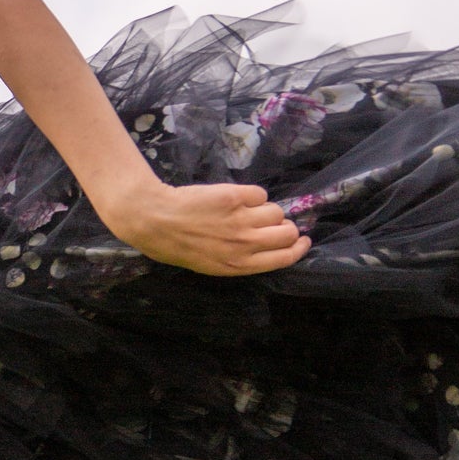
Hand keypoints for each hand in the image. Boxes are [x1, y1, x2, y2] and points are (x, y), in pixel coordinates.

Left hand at [101, 177, 311, 278]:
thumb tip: (266, 245)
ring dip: (267, 210)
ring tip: (246, 210)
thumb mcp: (211, 264)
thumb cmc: (177, 245)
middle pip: (287, 233)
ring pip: (276, 211)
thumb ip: (240, 258)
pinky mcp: (236, 197)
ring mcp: (242, 220)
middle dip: (286, 227)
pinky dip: (252, 195)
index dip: (298, 248)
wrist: (155, 220)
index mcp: (240, 266)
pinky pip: (259, 194)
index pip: (284, 258)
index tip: (303, 241)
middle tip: (276, 223)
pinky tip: (233, 198)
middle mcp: (246, 244)